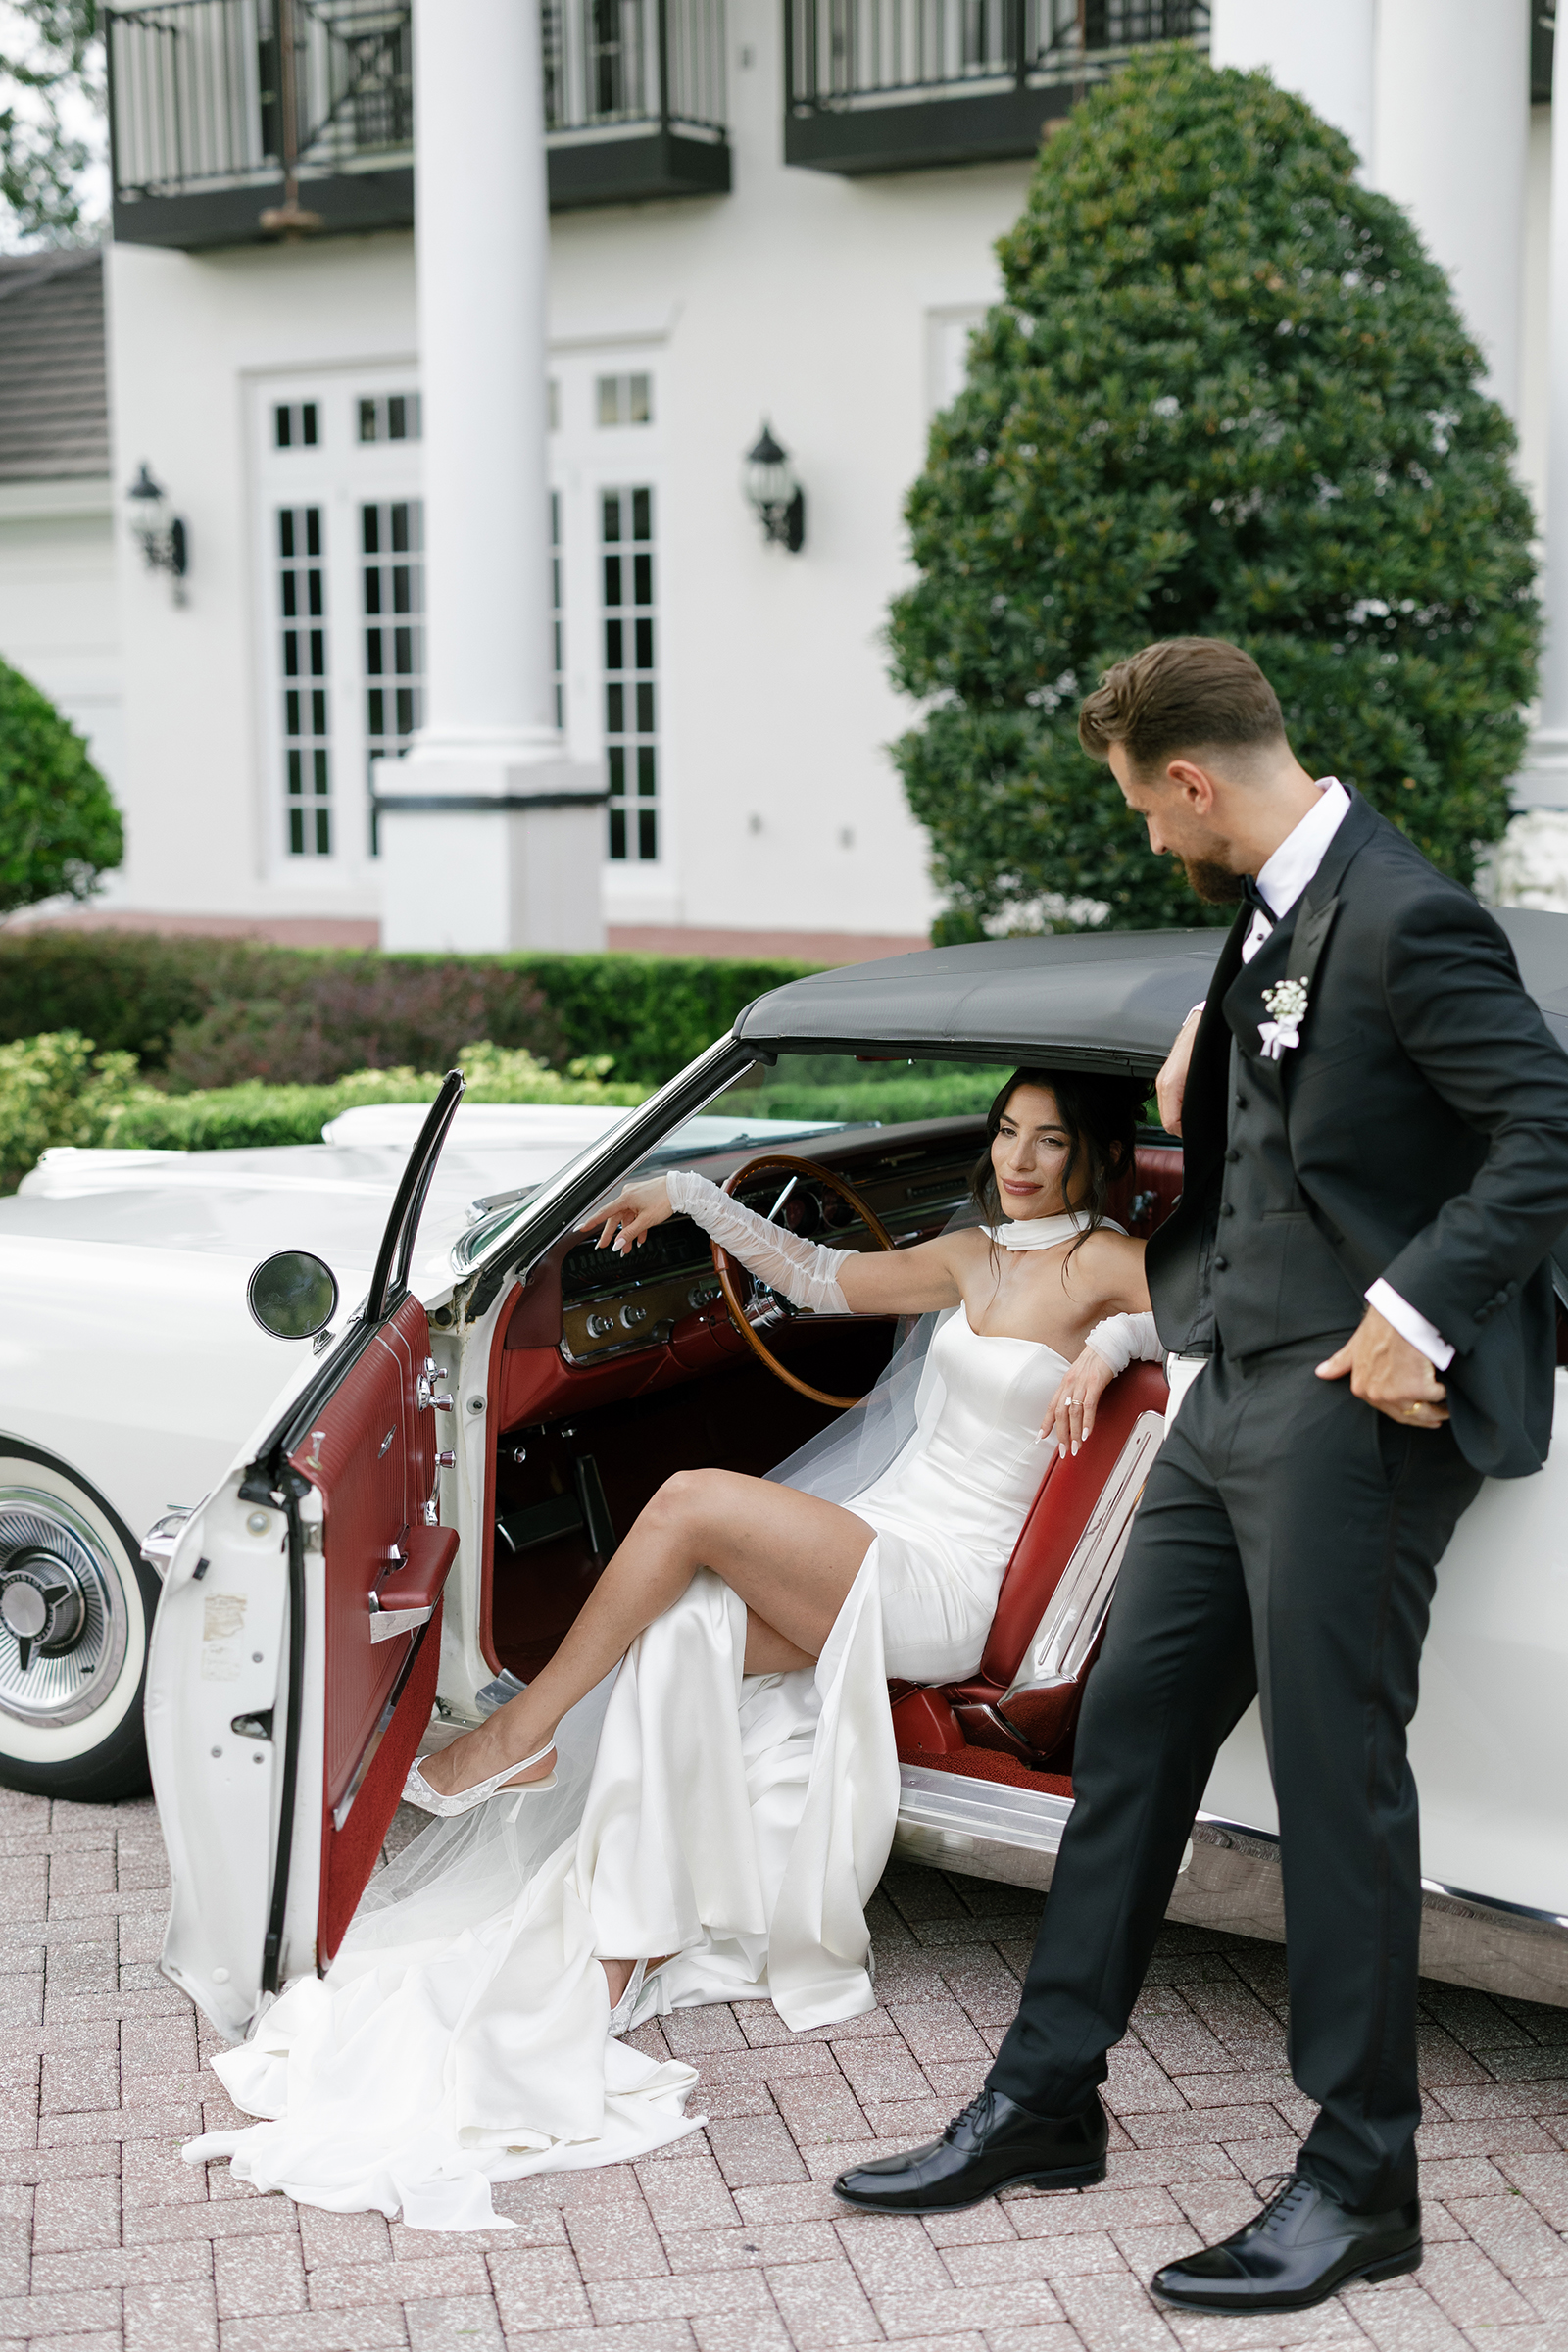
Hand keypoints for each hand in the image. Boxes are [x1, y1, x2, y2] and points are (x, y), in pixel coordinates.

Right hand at [580, 1176, 671, 1253]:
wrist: (680, 1189)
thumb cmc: (665, 1199)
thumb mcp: (646, 1221)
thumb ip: (630, 1233)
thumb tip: (618, 1243)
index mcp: (625, 1199)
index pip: (604, 1213)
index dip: (592, 1222)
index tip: (582, 1228)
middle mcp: (628, 1195)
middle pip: (616, 1218)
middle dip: (613, 1234)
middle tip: (605, 1246)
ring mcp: (636, 1196)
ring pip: (628, 1218)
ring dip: (628, 1233)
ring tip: (629, 1247)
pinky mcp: (643, 1198)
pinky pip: (636, 1214)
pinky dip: (637, 1226)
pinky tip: (641, 1237)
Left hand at [1042, 1346, 1117, 1457]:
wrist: (1109, 1343)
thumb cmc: (1097, 1360)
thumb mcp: (1082, 1375)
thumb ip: (1076, 1390)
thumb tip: (1074, 1407)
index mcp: (1066, 1383)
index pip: (1052, 1406)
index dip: (1046, 1423)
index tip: (1041, 1437)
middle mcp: (1070, 1383)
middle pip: (1061, 1413)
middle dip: (1061, 1434)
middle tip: (1063, 1450)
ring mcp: (1081, 1383)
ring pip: (1073, 1412)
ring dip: (1075, 1433)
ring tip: (1076, 1447)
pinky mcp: (1094, 1383)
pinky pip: (1088, 1406)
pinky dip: (1087, 1421)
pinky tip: (1087, 1433)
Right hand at [1156, 1006, 1202, 1135]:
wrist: (1201, 1024)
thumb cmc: (1204, 1045)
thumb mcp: (1204, 1076)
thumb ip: (1198, 1100)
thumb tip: (1200, 1120)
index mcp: (1171, 1084)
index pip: (1171, 1125)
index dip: (1187, 1132)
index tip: (1200, 1130)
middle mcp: (1163, 1083)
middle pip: (1168, 1121)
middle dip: (1185, 1125)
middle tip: (1202, 1122)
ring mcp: (1163, 1080)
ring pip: (1169, 1111)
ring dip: (1183, 1115)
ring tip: (1200, 1111)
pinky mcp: (1167, 1077)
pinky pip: (1170, 1100)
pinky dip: (1181, 1105)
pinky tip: (1194, 1100)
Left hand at [1315, 1307, 1449, 1426]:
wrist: (1399, 1313)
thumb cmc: (1380, 1325)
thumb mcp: (1355, 1345)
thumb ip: (1340, 1362)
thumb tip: (1321, 1373)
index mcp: (1362, 1388)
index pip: (1389, 1410)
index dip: (1406, 1410)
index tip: (1420, 1409)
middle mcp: (1377, 1395)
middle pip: (1409, 1416)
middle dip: (1426, 1417)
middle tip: (1440, 1415)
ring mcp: (1397, 1394)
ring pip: (1426, 1412)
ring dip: (1439, 1411)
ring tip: (1448, 1407)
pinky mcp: (1419, 1389)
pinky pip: (1439, 1396)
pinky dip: (1447, 1391)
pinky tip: (1450, 1387)